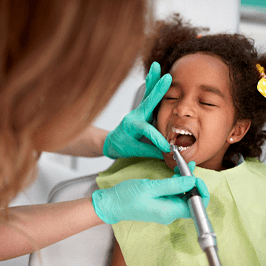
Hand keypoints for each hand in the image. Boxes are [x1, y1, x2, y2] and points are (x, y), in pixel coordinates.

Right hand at [92, 161, 208, 224]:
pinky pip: (174, 194)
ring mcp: (165, 209)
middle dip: (193, 183)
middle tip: (188, 167)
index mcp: (169, 211)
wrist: (112, 204)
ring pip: (183, 195)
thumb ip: (173, 185)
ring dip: (185, 181)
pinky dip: (177, 183)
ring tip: (183, 166)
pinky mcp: (161, 204)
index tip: (195, 176)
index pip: (197, 206)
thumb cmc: (127, 196)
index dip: (200, 191)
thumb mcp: (150, 187)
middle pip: (191, 200)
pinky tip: (176, 173)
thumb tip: (192, 181)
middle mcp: (170, 213)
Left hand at [103, 62, 171, 158]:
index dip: (158, 139)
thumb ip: (151, 151)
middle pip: (148, 102)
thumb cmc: (121, 146)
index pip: (147, 131)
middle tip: (166, 78)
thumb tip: (167, 153)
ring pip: (148, 95)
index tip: (167, 148)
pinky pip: (148, 96)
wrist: (112, 141)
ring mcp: (138, 111)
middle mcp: (135, 116)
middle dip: (158, 90)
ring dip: (153, 80)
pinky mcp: (142, 110)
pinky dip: (151, 84)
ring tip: (156, 66)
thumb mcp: (134, 151)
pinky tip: (154, 74)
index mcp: (132, 127)